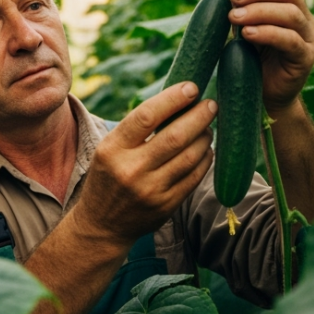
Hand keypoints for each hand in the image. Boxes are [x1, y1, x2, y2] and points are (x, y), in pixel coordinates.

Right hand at [73, 83, 216, 244]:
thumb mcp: (109, 149)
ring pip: (190, 156)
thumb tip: (177, 99)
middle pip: (175, 136)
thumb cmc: (109, 177)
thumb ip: (137, 129)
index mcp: (112, 149)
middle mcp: (130, 169)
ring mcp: (150, 190)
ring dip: (205, 137)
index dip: (173, 99)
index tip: (192, 87)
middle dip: (199, 116)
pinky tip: (206, 150)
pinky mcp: (166, 206)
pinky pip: (194, 177)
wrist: (101, 225)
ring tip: (208, 127)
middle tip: (211, 104)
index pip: (147, 116)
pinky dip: (205, 159)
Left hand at [212, 0, 313, 115]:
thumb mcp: (240, 24)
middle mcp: (303, 16)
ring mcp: (308, 37)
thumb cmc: (253, 57)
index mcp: (288, 3)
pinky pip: (290, 40)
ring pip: (291, 14)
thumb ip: (233, 0)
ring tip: (234, 17)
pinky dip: (268, 33)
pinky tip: (247, 34)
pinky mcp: (305, 58)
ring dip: (260, 11)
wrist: (265, 95)